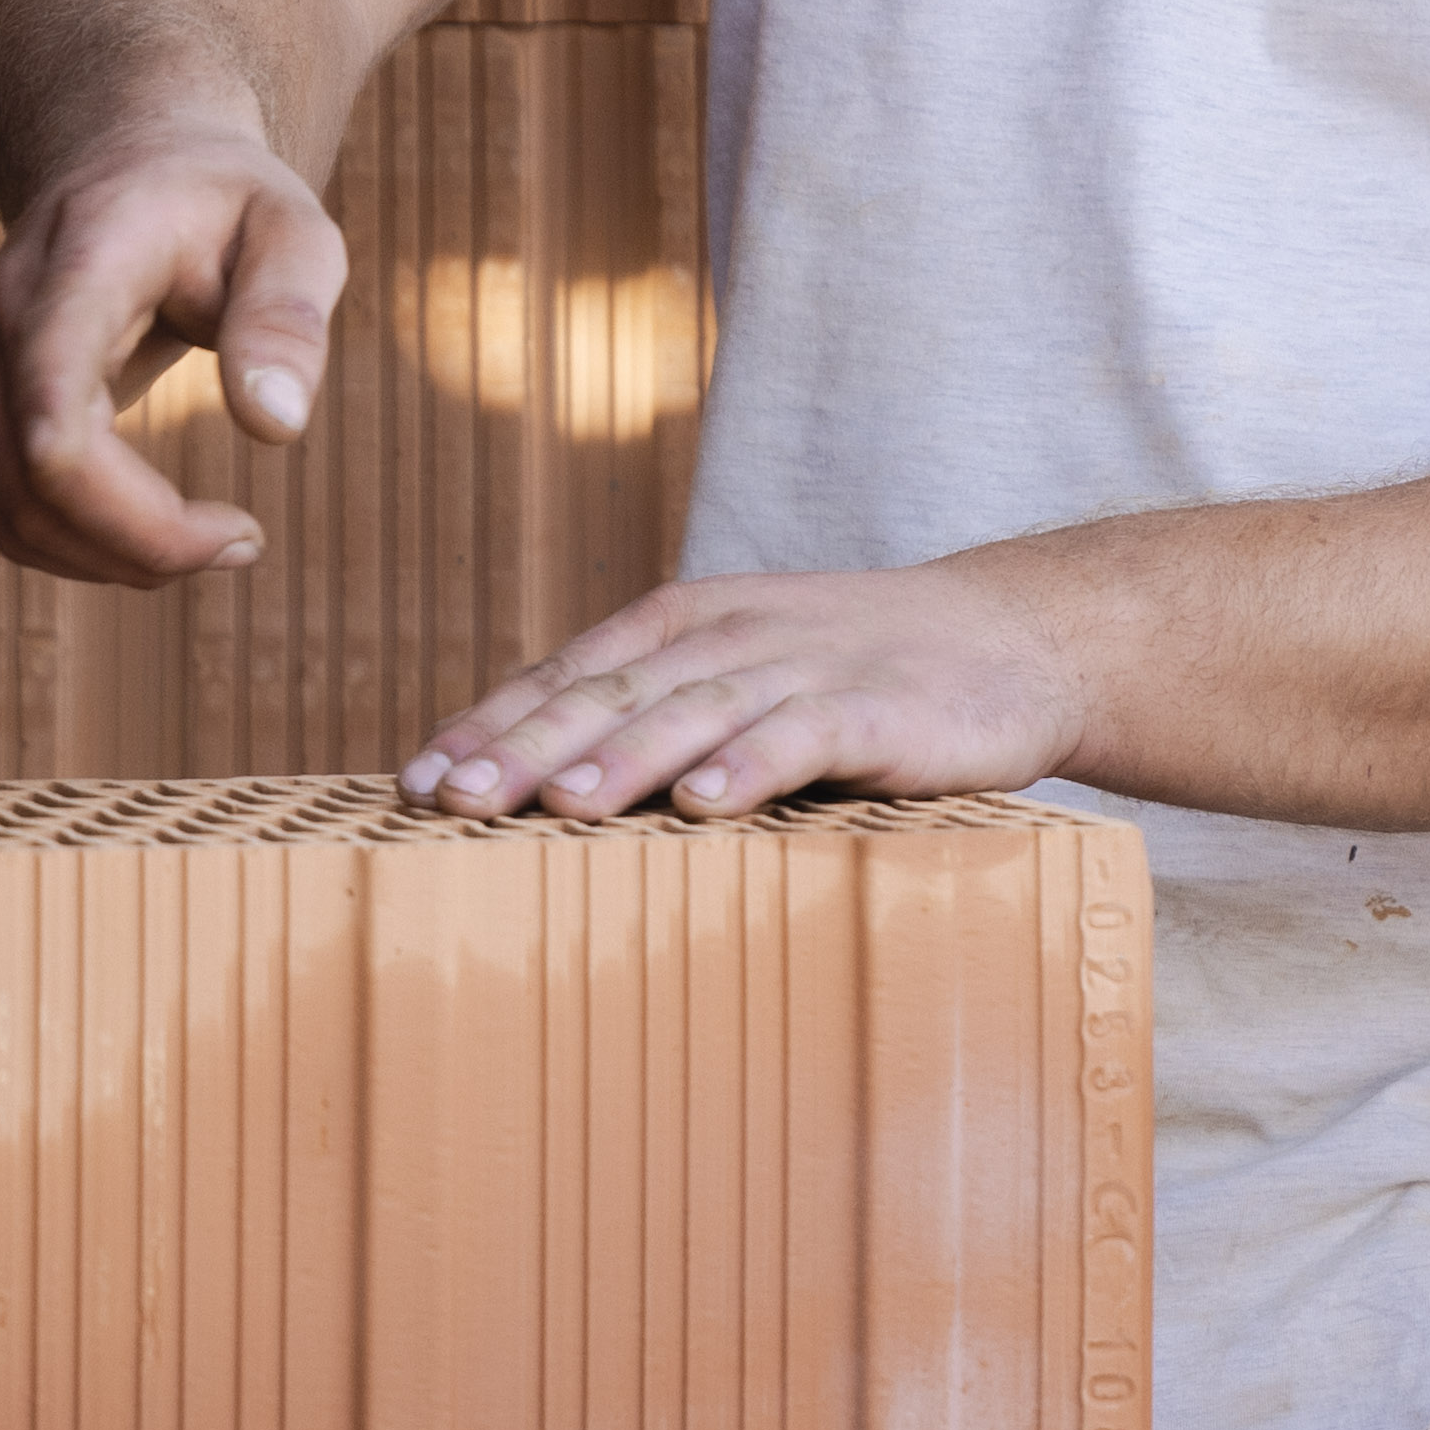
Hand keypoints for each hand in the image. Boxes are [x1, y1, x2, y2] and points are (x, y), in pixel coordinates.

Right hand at [0, 117, 336, 586]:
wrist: (132, 165)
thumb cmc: (226, 204)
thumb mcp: (294, 231)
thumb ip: (288, 315)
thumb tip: (275, 426)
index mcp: (80, 260)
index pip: (52, 389)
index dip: (107, 488)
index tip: (234, 528)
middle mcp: (2, 317)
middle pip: (37, 475)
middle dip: (147, 541)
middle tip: (247, 543)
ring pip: (14, 511)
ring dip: (117, 557)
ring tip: (224, 541)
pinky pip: (10, 511)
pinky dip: (85, 547)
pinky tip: (164, 533)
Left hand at [404, 554, 1082, 818]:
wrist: (1016, 638)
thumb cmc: (861, 673)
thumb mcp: (746, 669)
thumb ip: (657, 708)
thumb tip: (532, 784)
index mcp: (687, 622)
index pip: (568, 673)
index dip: (489, 724)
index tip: (413, 782)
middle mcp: (733, 635)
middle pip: (610, 693)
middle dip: (522, 747)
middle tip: (447, 800)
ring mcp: (806, 666)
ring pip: (694, 711)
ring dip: (620, 759)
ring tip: (553, 806)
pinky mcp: (878, 708)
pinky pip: (803, 735)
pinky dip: (750, 766)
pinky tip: (703, 805)